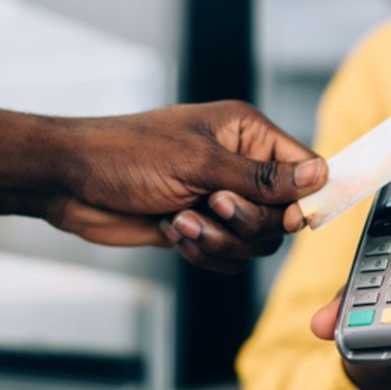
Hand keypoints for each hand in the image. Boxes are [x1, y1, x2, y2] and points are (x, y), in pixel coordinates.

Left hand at [48, 101, 326, 271]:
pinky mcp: (200, 226)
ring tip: (181, 221)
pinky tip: (171, 229)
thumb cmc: (125, 155)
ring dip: (220, 240)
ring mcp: (218, 198)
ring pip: (254, 241)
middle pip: (282, 214)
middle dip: (247, 221)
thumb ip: (262, 178)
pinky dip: (203, 252)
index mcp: (246, 133)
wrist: (70, 181)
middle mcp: (238, 165)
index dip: (304, 197)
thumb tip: (320, 175)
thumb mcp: (198, 164)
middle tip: (212, 206)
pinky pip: (227, 256)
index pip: (303, 166)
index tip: (291, 218)